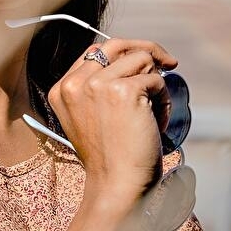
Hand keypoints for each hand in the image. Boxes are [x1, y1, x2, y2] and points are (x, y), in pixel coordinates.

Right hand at [48, 39, 176, 203]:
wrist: (115, 186)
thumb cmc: (109, 157)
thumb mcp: (89, 117)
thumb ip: (97, 87)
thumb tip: (133, 58)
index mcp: (62, 89)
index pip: (94, 51)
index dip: (123, 54)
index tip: (144, 63)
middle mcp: (75, 83)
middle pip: (116, 45)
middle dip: (146, 49)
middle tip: (168, 62)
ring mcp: (97, 84)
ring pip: (141, 60)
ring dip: (156, 83)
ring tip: (157, 111)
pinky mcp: (123, 90)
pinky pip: (156, 79)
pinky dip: (164, 99)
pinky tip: (159, 122)